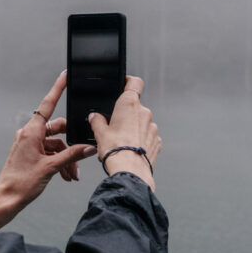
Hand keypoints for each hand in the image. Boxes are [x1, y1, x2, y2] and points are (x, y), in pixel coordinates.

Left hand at [0, 71, 97, 230]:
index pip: (48, 104)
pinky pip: (49, 152)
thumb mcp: (51, 167)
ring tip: (71, 174)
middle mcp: (29, 134)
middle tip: (80, 156)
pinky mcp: (30, 154)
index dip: (58, 88)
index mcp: (31, 132)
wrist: (7, 199)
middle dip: (70, 144)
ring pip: (55, 144)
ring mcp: (29, 144)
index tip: (65, 76)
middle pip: (57, 130)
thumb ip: (71, 156)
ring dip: (66, 158)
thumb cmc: (21, 183)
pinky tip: (66, 175)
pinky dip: (59, 162)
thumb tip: (87, 148)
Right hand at [89, 76, 160, 190]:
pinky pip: (148, 135)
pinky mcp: (156, 140)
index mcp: (129, 104)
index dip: (129, 81)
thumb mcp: (99, 134)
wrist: (130, 172)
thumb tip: (94, 117)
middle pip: (135, 106)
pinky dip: (141, 140)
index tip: (124, 83)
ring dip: (134, 128)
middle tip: (115, 126)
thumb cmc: (115, 151)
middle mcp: (144, 112)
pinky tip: (131, 149)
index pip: (134, 82)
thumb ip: (96, 121)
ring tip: (122, 142)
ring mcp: (152, 127)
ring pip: (142, 122)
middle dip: (126, 114)